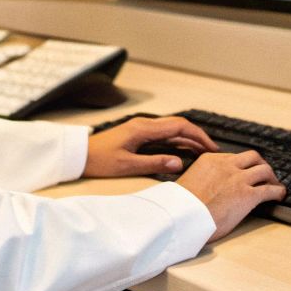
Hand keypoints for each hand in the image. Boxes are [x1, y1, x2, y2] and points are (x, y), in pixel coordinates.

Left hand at [84, 116, 217, 177]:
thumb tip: (179, 163)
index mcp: (144, 129)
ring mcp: (142, 128)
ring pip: (172, 129)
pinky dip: (177, 140)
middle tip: (212, 150)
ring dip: (188, 138)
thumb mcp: (127, 165)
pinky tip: (184, 150)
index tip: (211, 147)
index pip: (179, 126)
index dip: (198, 136)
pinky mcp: (138, 134)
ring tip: (203, 151)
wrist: (79, 155)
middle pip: (179, 125)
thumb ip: (154, 163)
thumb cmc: (99, 160)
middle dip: (197, 136)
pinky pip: (164, 134)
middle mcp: (145, 125)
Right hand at [174, 150, 285, 242]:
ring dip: (272, 177)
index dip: (242, 164)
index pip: (233, 156)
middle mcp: (227, 165)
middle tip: (264, 173)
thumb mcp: (188, 182)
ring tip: (275, 184)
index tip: (245, 170)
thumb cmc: (180, 206)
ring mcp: (239, 179)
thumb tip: (203, 188)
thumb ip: (200, 179)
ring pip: (264, 170)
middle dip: (260, 164)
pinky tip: (280, 195)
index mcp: (210, 160)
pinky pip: (269, 190)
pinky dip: (278, 191)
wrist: (182, 216)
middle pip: (252, 157)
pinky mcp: (248, 196)